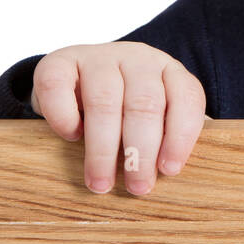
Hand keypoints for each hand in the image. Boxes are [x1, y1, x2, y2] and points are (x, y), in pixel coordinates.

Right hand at [29, 42, 206, 194]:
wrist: (77, 79)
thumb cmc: (124, 108)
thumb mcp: (154, 117)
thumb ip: (167, 136)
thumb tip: (169, 174)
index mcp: (168, 70)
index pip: (185, 98)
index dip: (180, 136)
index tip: (169, 170)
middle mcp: (137, 59)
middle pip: (144, 104)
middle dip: (141, 151)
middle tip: (137, 187)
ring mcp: (97, 57)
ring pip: (103, 101)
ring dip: (103, 148)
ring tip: (101, 182)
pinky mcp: (58, 61)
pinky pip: (58, 87)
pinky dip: (65, 117)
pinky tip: (71, 136)